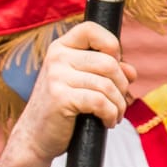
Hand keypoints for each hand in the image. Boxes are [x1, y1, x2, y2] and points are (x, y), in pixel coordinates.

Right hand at [0, 23, 135, 166]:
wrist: (35, 137)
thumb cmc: (62, 109)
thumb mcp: (82, 84)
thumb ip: (105, 73)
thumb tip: (131, 71)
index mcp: (61, 48)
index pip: (91, 29)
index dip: (111, 44)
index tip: (115, 65)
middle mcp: (57, 57)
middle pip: (109, 63)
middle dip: (122, 86)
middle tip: (118, 102)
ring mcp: (56, 77)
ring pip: (108, 85)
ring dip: (119, 105)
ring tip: (114, 115)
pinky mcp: (60, 97)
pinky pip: (101, 102)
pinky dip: (111, 115)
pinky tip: (107, 122)